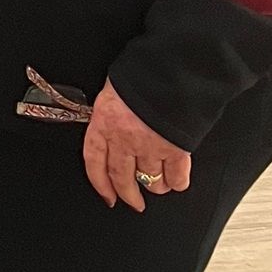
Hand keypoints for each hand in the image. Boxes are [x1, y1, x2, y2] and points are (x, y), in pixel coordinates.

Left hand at [83, 81, 191, 211]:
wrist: (172, 70)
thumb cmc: (142, 75)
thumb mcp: (114, 90)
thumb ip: (111, 112)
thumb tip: (111, 124)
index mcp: (104, 122)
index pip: (94, 161)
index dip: (99, 183)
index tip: (106, 195)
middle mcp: (124, 139)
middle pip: (122, 178)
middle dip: (128, 194)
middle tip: (134, 202)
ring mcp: (150, 146)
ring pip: (151, 181)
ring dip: (155, 187)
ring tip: (158, 186)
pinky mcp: (176, 149)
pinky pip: (176, 177)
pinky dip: (177, 182)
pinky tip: (177, 181)